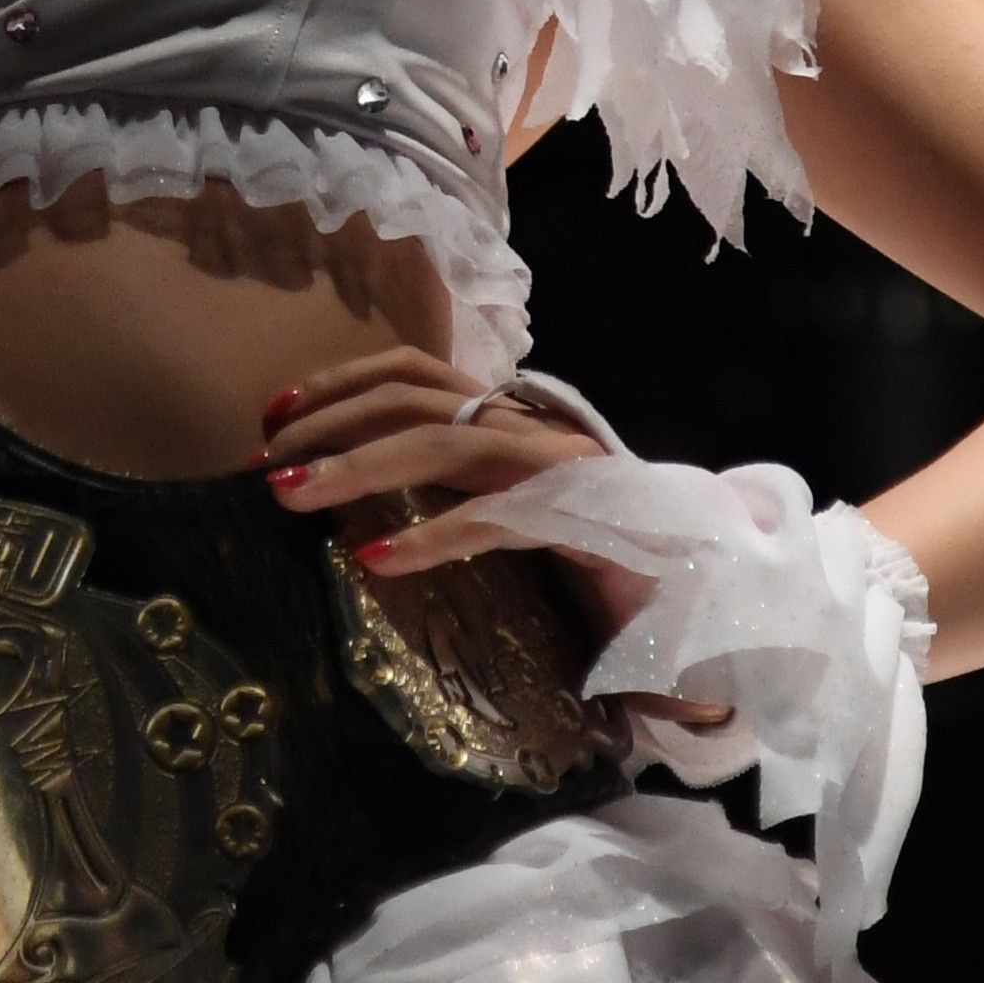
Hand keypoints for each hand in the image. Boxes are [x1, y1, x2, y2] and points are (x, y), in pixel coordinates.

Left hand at [258, 347, 730, 730]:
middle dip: (332, 418)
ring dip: (358, 466)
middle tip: (264, 457)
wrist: (719, 606)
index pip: (420, 376)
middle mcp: (538, 432)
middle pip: (418, 397)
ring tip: (291, 497)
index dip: (343, 385)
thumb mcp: (520, 517)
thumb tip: (363, 500)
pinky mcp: (592, 523)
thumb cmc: (613, 568)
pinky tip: (376, 560)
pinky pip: (499, 519)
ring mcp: (567, 471)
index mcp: (518, 425)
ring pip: (446, 443)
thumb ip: (464, 492)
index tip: (276, 415)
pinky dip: (433, 537)